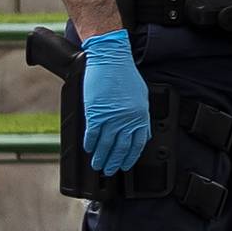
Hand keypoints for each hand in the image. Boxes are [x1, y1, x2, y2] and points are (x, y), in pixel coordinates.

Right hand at [79, 30, 150, 173]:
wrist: (111, 60)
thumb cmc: (126, 75)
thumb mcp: (142, 97)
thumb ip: (142, 116)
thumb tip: (143, 133)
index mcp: (140, 116)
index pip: (137, 144)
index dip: (130, 157)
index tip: (125, 165)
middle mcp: (127, 120)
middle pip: (120, 148)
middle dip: (114, 162)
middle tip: (109, 170)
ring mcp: (111, 118)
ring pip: (105, 145)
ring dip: (100, 158)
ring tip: (97, 166)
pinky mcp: (96, 114)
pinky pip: (92, 135)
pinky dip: (90, 144)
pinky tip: (88, 149)